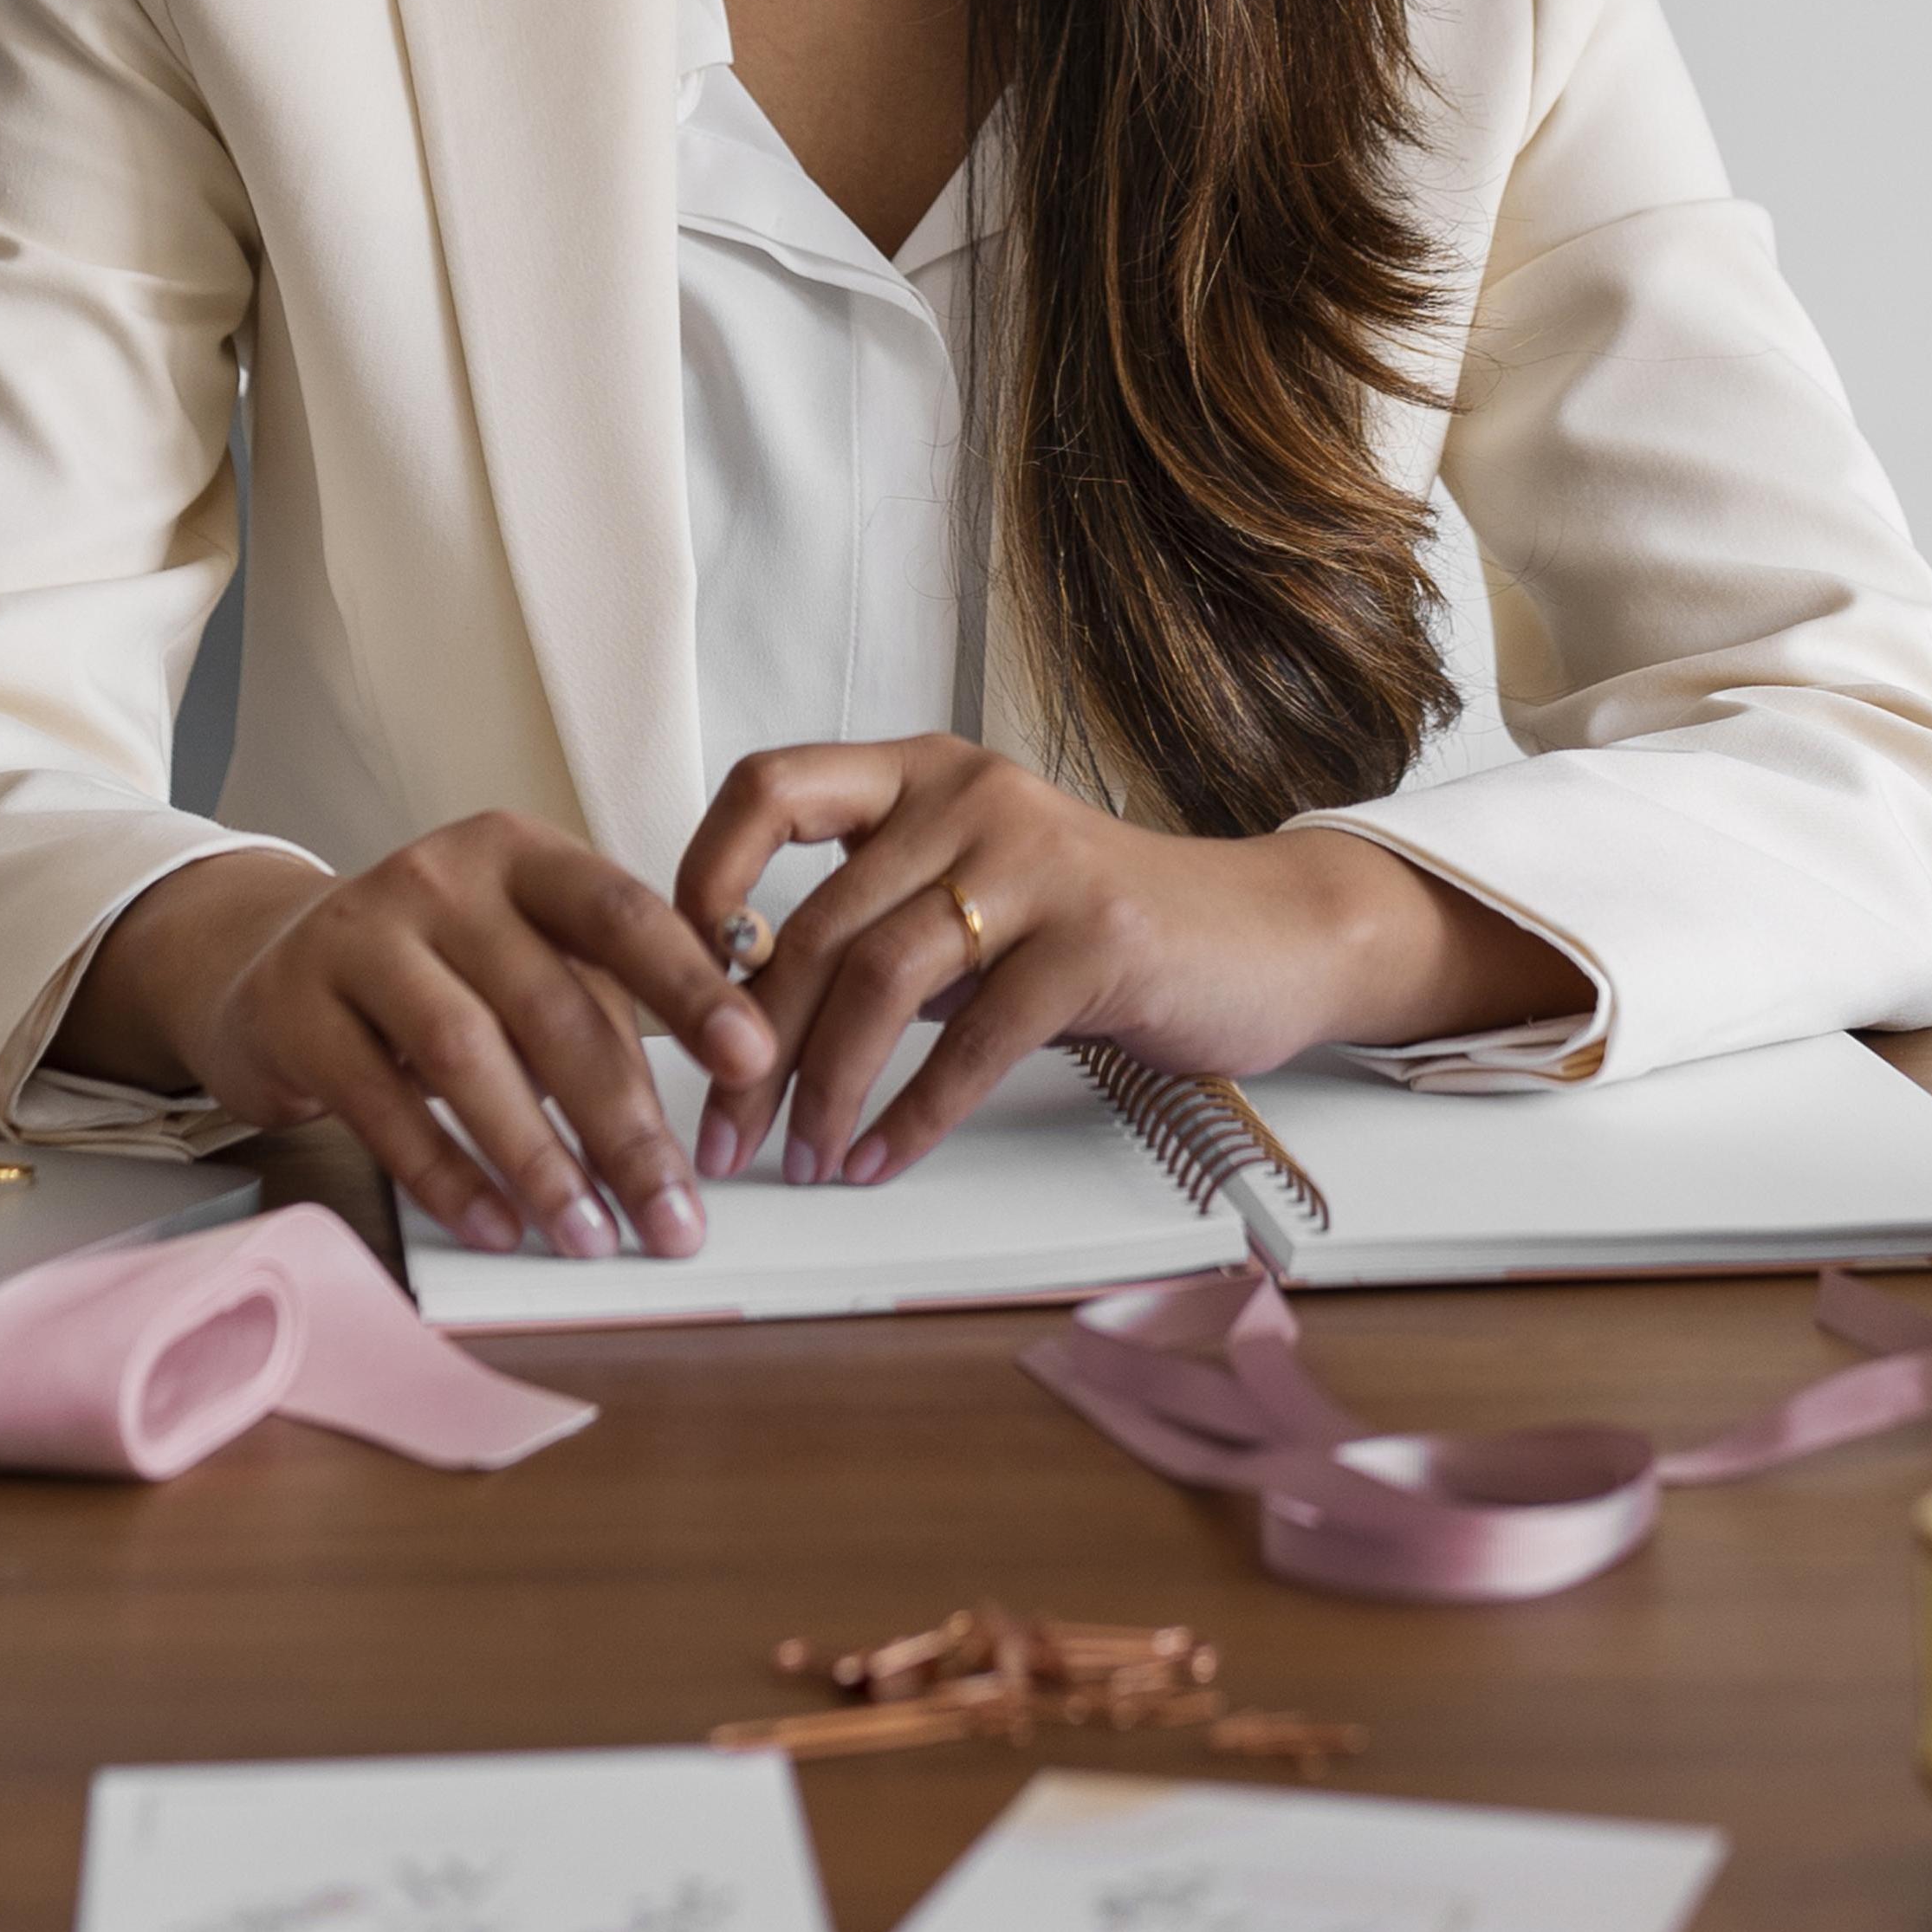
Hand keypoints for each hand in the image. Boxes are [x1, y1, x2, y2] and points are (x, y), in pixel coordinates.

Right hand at [61, 826, 774, 1260]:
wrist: (269, 965)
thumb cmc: (436, 970)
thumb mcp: (523, 955)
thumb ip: (603, 1006)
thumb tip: (706, 1111)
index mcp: (521, 855)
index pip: (622, 912)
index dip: (689, 986)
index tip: (752, 1059)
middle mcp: (441, 878)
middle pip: (550, 1004)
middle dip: (623, 1123)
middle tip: (675, 1216)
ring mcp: (360, 937)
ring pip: (467, 1054)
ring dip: (539, 1159)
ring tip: (591, 1237)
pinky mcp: (297, 1010)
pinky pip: (383, 1104)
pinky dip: (449, 1174)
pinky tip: (500, 1227)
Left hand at [668, 737, 1579, 1188]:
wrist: (1259, 937)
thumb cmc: (1091, 926)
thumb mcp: (969, 894)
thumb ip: (874, 920)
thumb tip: (735, 1005)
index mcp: (922, 771)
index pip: (771, 786)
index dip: (703, 873)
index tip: (673, 977)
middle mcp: (969, 796)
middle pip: (817, 920)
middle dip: (750, 1043)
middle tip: (718, 1134)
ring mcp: (1035, 862)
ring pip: (880, 980)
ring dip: (822, 1088)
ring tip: (797, 1160)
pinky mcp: (1092, 942)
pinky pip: (971, 1039)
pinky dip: (913, 1114)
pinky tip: (879, 1160)